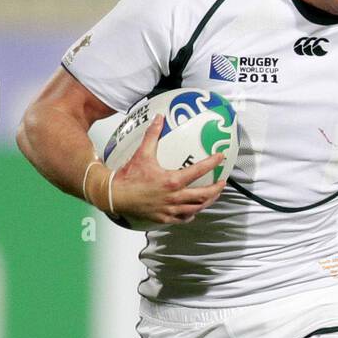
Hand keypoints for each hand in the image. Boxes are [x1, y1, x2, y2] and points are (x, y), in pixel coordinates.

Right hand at [111, 115, 226, 224]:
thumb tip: (159, 118)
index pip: (198, 171)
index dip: (212, 163)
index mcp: (172, 181)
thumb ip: (153, 135)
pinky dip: (190, 214)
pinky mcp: (164, 218)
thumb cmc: (129, 176)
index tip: (220, 158)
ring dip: (207, 202)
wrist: (115, 196)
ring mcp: (170, 209)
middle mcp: (174, 197)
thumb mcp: (142, 154)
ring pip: (196, 208)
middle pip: (203, 195)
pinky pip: (182, 218)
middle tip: (222, 183)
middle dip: (216, 189)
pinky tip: (193, 211)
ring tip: (212, 196)